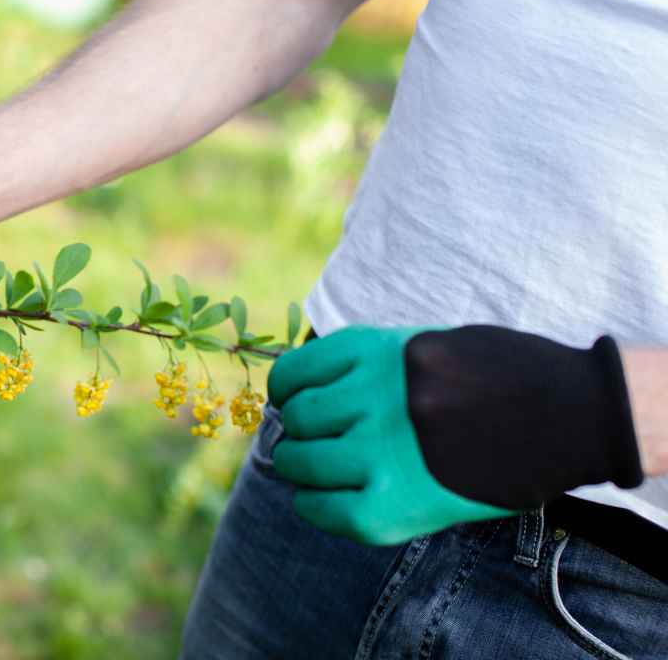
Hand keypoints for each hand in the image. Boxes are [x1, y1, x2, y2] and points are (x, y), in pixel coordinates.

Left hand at [267, 325, 642, 545]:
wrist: (568, 417)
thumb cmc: (495, 377)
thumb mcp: (423, 347)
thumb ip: (366, 368)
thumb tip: (299, 401)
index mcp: (376, 350)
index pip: (293, 374)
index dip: (288, 393)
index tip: (295, 404)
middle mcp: (373, 396)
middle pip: (297, 420)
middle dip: (300, 432)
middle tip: (314, 443)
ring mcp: (382, 452)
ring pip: (302, 462)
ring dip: (302, 468)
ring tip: (320, 471)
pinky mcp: (395, 505)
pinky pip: (325, 510)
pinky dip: (315, 506)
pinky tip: (327, 501)